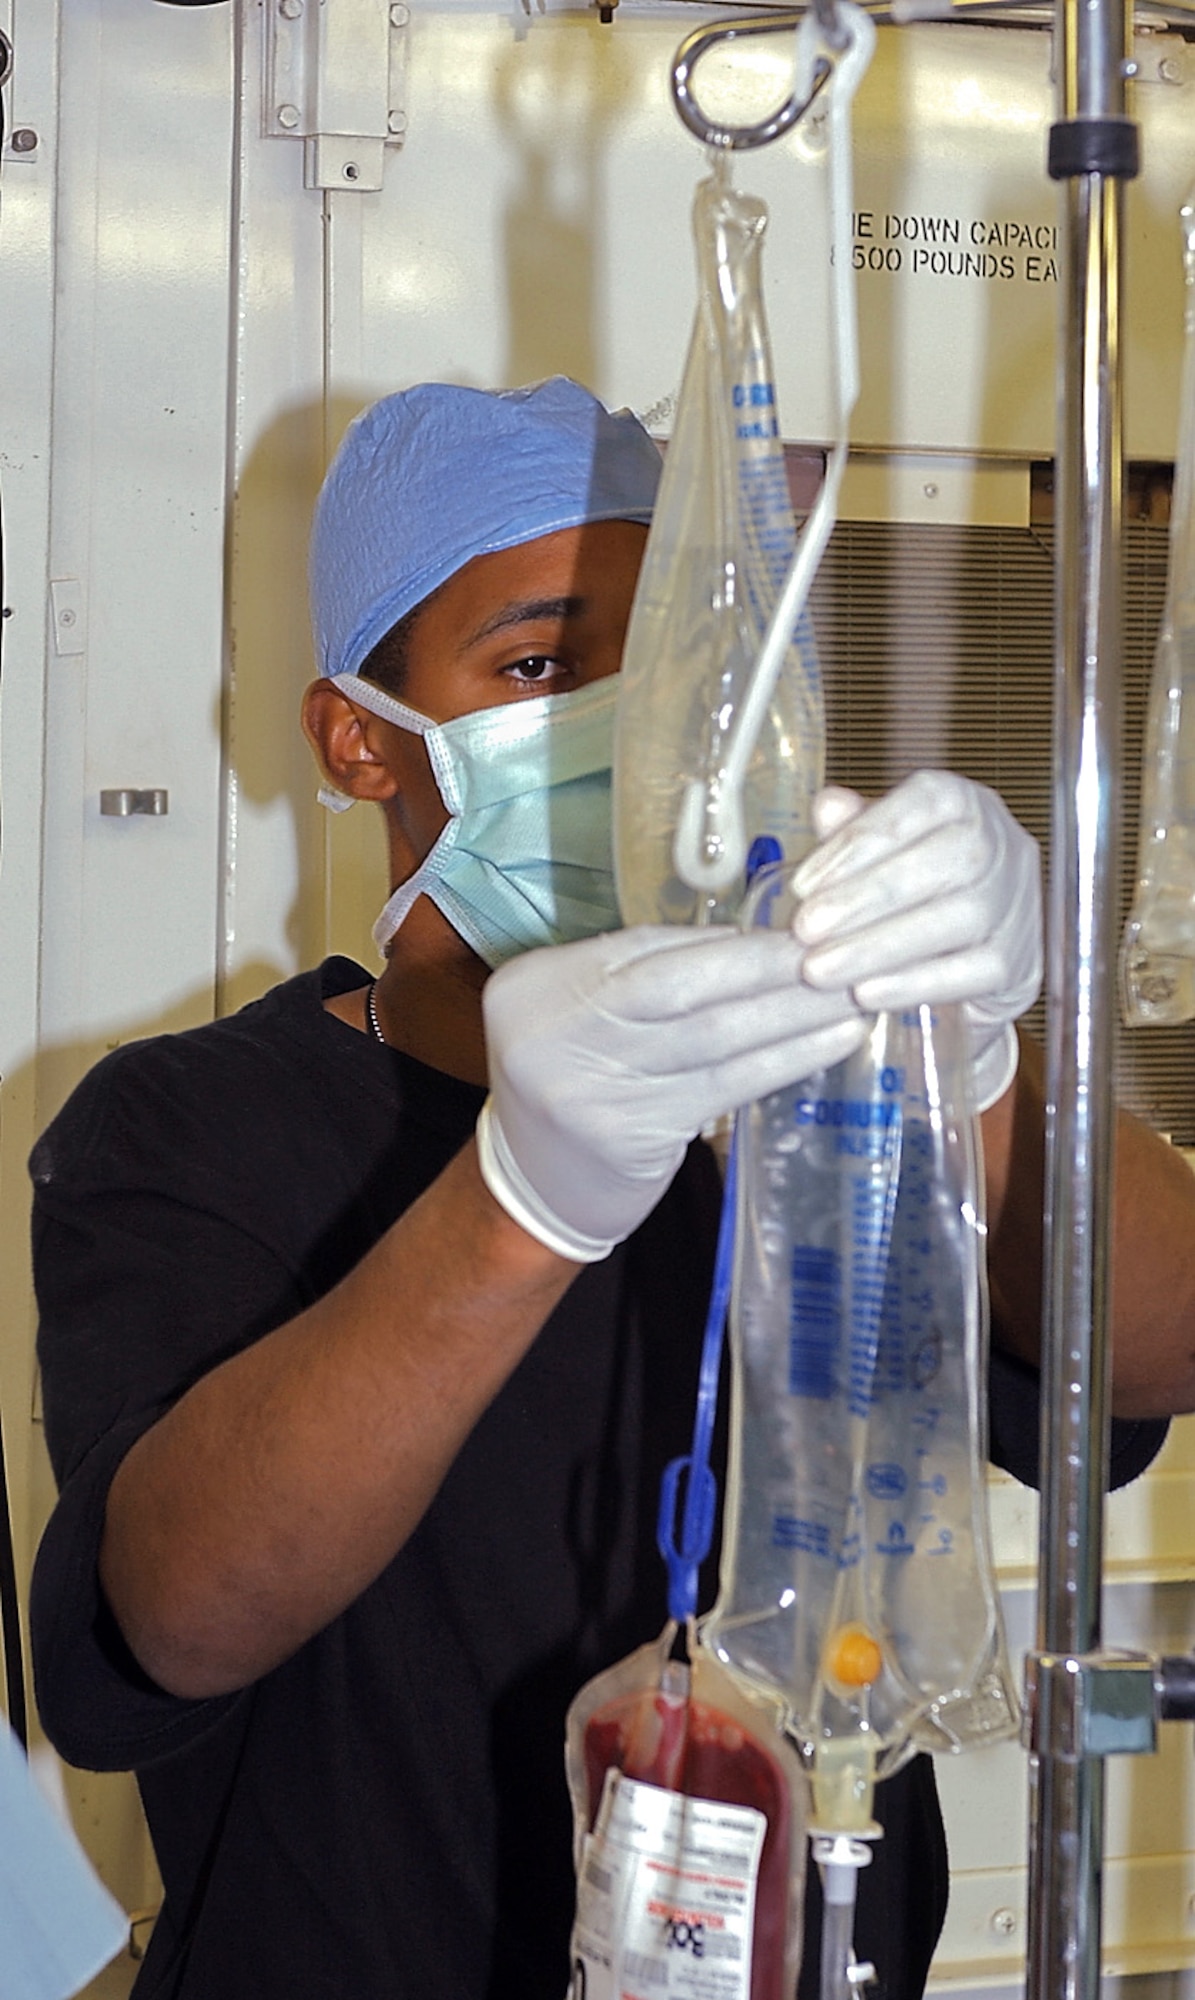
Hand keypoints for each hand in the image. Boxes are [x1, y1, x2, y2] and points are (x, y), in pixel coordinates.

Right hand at [478, 925, 866, 1261]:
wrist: (533, 1184)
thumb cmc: (574, 1080)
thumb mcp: (579, 1014)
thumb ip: (639, 976)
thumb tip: (749, 941)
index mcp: (534, 986)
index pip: (644, 946)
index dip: (727, 940)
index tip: (797, 927)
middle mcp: (549, 1033)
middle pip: (677, 985)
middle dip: (766, 966)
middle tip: (840, 950)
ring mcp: (586, 1089)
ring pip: (710, 1037)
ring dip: (791, 1013)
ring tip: (852, 995)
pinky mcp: (630, 1137)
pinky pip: (724, 1086)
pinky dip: (784, 1059)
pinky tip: (831, 1043)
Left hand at [790, 771, 1041, 1111]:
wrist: (965, 960)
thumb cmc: (914, 892)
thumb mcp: (878, 853)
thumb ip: (854, 829)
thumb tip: (827, 808)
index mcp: (966, 804)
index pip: (927, 802)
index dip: (863, 838)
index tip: (803, 883)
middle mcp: (1003, 846)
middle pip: (949, 860)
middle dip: (867, 896)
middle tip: (806, 930)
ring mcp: (1018, 906)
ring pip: (961, 918)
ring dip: (881, 945)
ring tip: (820, 968)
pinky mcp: (1020, 963)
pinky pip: (974, 972)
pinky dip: (915, 983)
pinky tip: (865, 993)